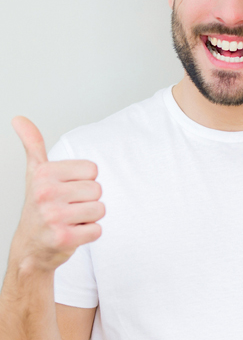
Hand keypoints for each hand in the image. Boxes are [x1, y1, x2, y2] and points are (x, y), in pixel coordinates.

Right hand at [9, 117, 104, 272]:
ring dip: (89, 218)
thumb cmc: (39, 206)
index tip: (66, 190)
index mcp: (44, 174)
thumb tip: (19, 118)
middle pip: (98, 190)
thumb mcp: (35, 173)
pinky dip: (89, 234)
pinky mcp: (63, 238)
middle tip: (68, 208)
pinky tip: (71, 233)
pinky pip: (98, 230)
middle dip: (87, 201)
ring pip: (100, 209)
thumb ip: (33, 144)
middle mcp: (46, 193)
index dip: (84, 181)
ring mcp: (53, 217)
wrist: (31, 246)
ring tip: (70, 220)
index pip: (93, 170)